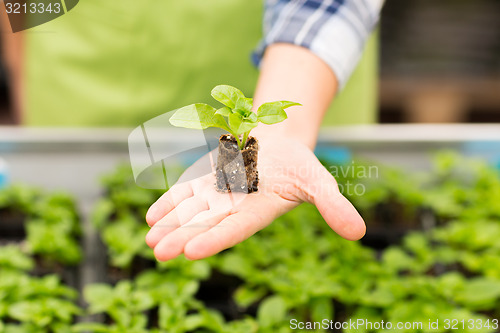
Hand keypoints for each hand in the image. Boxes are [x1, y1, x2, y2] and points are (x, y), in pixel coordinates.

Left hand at [145, 135, 365, 260]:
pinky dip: (168, 202)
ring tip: (149, 240)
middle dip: (182, 238)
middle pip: (205, 224)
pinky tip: (151, 215)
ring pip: (190, 211)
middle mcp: (234, 207)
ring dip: (169, 225)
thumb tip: (360, 233)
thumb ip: (333, 206)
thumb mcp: (318, 181)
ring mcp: (217, 194)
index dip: (214, 239)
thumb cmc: (299, 165)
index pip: (234, 230)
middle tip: (159, 253)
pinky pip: (184, 192)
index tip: (191, 252)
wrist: (278, 144)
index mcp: (258, 212)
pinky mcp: (205, 180)